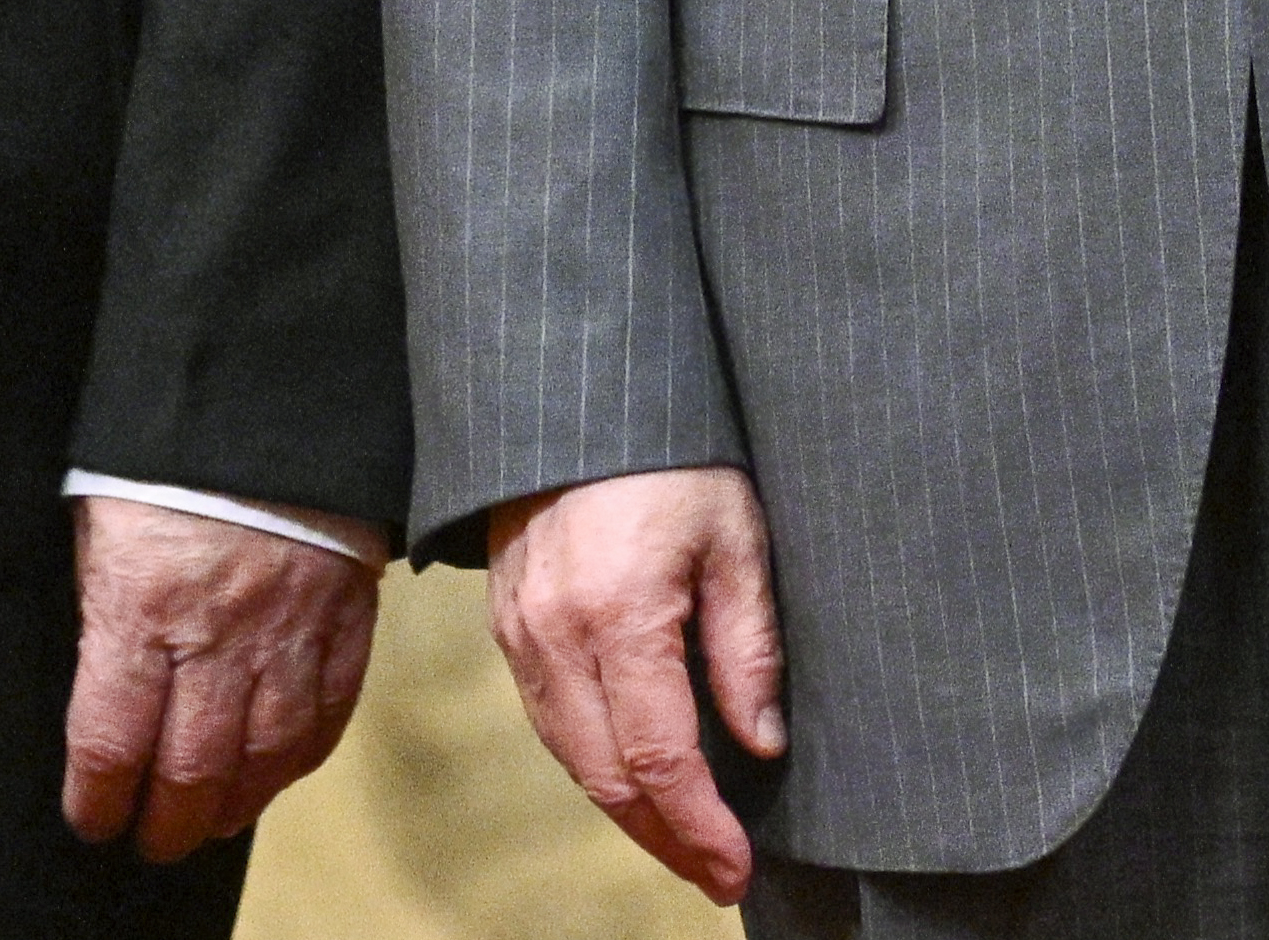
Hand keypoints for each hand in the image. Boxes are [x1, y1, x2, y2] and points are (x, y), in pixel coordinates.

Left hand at [61, 491, 384, 861]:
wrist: (265, 386)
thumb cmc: (162, 457)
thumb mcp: (101, 528)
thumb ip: (106, 614)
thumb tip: (102, 691)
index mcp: (139, 609)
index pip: (111, 743)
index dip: (98, 801)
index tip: (92, 820)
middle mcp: (216, 634)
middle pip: (192, 769)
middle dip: (167, 823)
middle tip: (154, 841)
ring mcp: (289, 629)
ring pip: (267, 754)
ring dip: (236, 802)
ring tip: (214, 819)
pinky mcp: (344, 614)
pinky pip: (331, 709)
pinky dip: (303, 755)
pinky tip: (279, 770)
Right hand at [488, 466, 782, 903]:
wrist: (579, 393)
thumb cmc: (674, 455)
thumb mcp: (736, 535)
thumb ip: (747, 644)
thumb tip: (761, 743)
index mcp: (620, 615)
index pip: (660, 757)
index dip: (699, 826)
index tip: (735, 867)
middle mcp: (556, 637)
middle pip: (607, 777)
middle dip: (665, 839)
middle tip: (717, 875)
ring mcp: (521, 634)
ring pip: (570, 757)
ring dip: (627, 810)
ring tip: (684, 842)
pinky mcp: (507, 623)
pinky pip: (548, 719)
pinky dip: (592, 763)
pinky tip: (633, 777)